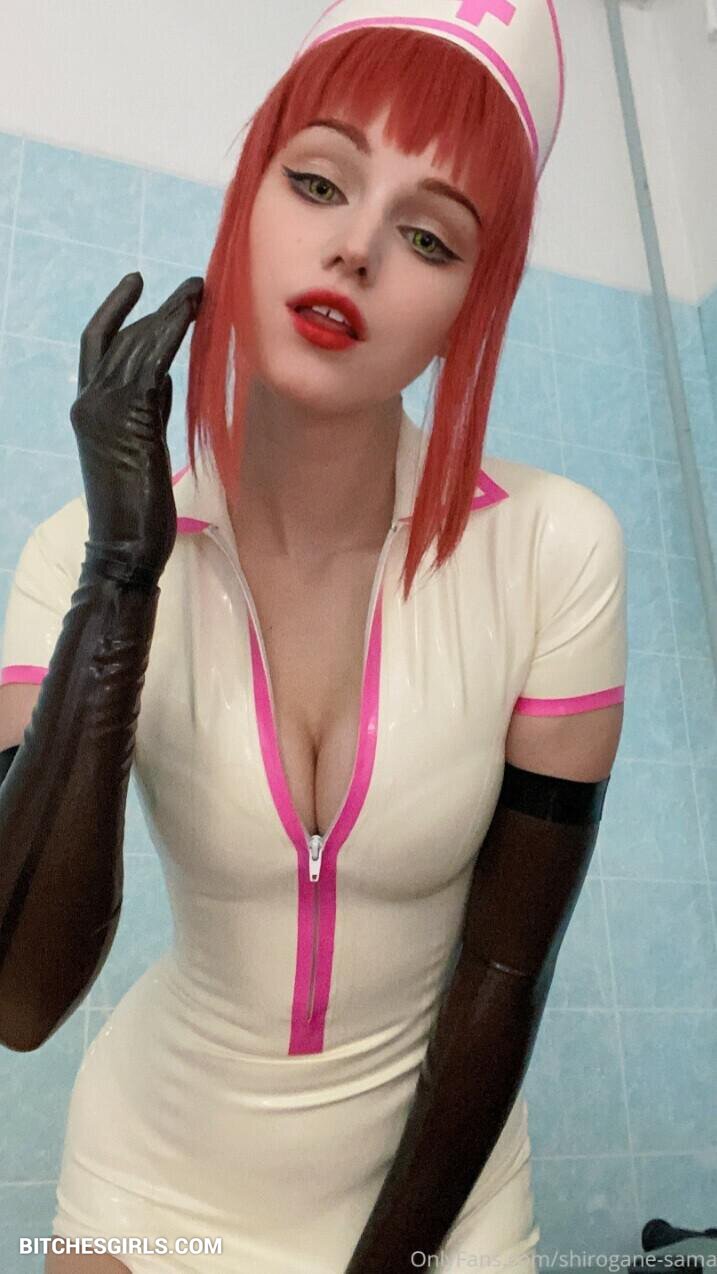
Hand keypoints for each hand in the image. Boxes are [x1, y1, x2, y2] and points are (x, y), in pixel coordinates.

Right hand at [69, 271, 203, 584]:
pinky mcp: (127, 419)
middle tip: (192, 285)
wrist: (124, 547)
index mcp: (88, 410)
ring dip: (170, 314)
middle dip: (156, 308)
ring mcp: (103, 409)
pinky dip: (171, 335)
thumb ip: (147, 410)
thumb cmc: (138, 510)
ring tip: (200, 290)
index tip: (140, 285)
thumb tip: (164, 377)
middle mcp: (88, 402)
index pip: (99, 345)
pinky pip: (151, 363)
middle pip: (120, 338)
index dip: (118, 311)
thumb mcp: (143, 448)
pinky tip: (192, 315)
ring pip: (137, 344)